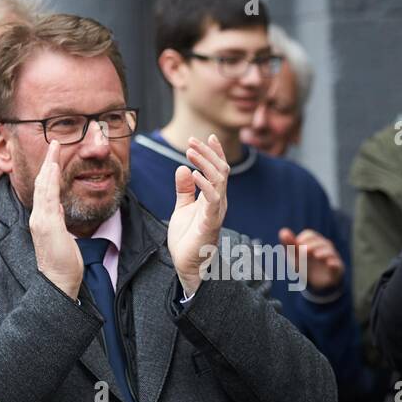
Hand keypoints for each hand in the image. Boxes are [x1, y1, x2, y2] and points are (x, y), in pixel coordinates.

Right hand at [29, 144, 83, 299]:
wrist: (58, 283)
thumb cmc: (62, 263)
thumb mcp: (62, 235)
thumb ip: (58, 218)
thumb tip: (58, 205)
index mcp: (42, 219)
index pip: (44, 190)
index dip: (48, 171)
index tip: (54, 156)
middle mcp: (38, 218)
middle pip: (41, 184)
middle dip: (48, 162)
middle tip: (54, 142)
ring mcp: (41, 221)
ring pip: (43, 187)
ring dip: (49, 166)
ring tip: (54, 148)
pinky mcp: (47, 226)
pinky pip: (48, 199)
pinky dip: (50, 182)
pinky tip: (53, 169)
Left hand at [168, 134, 229, 295]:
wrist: (187, 266)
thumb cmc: (187, 239)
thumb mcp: (182, 208)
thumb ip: (184, 190)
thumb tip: (183, 169)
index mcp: (213, 198)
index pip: (218, 170)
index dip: (215, 152)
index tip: (208, 136)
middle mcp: (219, 202)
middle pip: (220, 170)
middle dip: (208, 153)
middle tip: (192, 141)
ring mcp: (216, 211)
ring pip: (219, 180)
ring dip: (205, 163)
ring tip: (191, 152)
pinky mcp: (211, 222)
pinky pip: (212, 199)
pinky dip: (204, 184)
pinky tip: (193, 173)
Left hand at [278, 227, 343, 293]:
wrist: (318, 284)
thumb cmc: (305, 266)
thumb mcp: (296, 257)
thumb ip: (289, 244)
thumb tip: (283, 231)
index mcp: (314, 242)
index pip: (309, 234)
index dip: (302, 239)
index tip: (297, 248)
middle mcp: (325, 247)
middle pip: (320, 241)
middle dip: (312, 245)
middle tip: (303, 251)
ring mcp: (332, 258)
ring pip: (330, 251)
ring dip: (323, 252)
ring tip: (316, 255)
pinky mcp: (337, 269)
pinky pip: (337, 264)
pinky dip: (334, 263)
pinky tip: (329, 264)